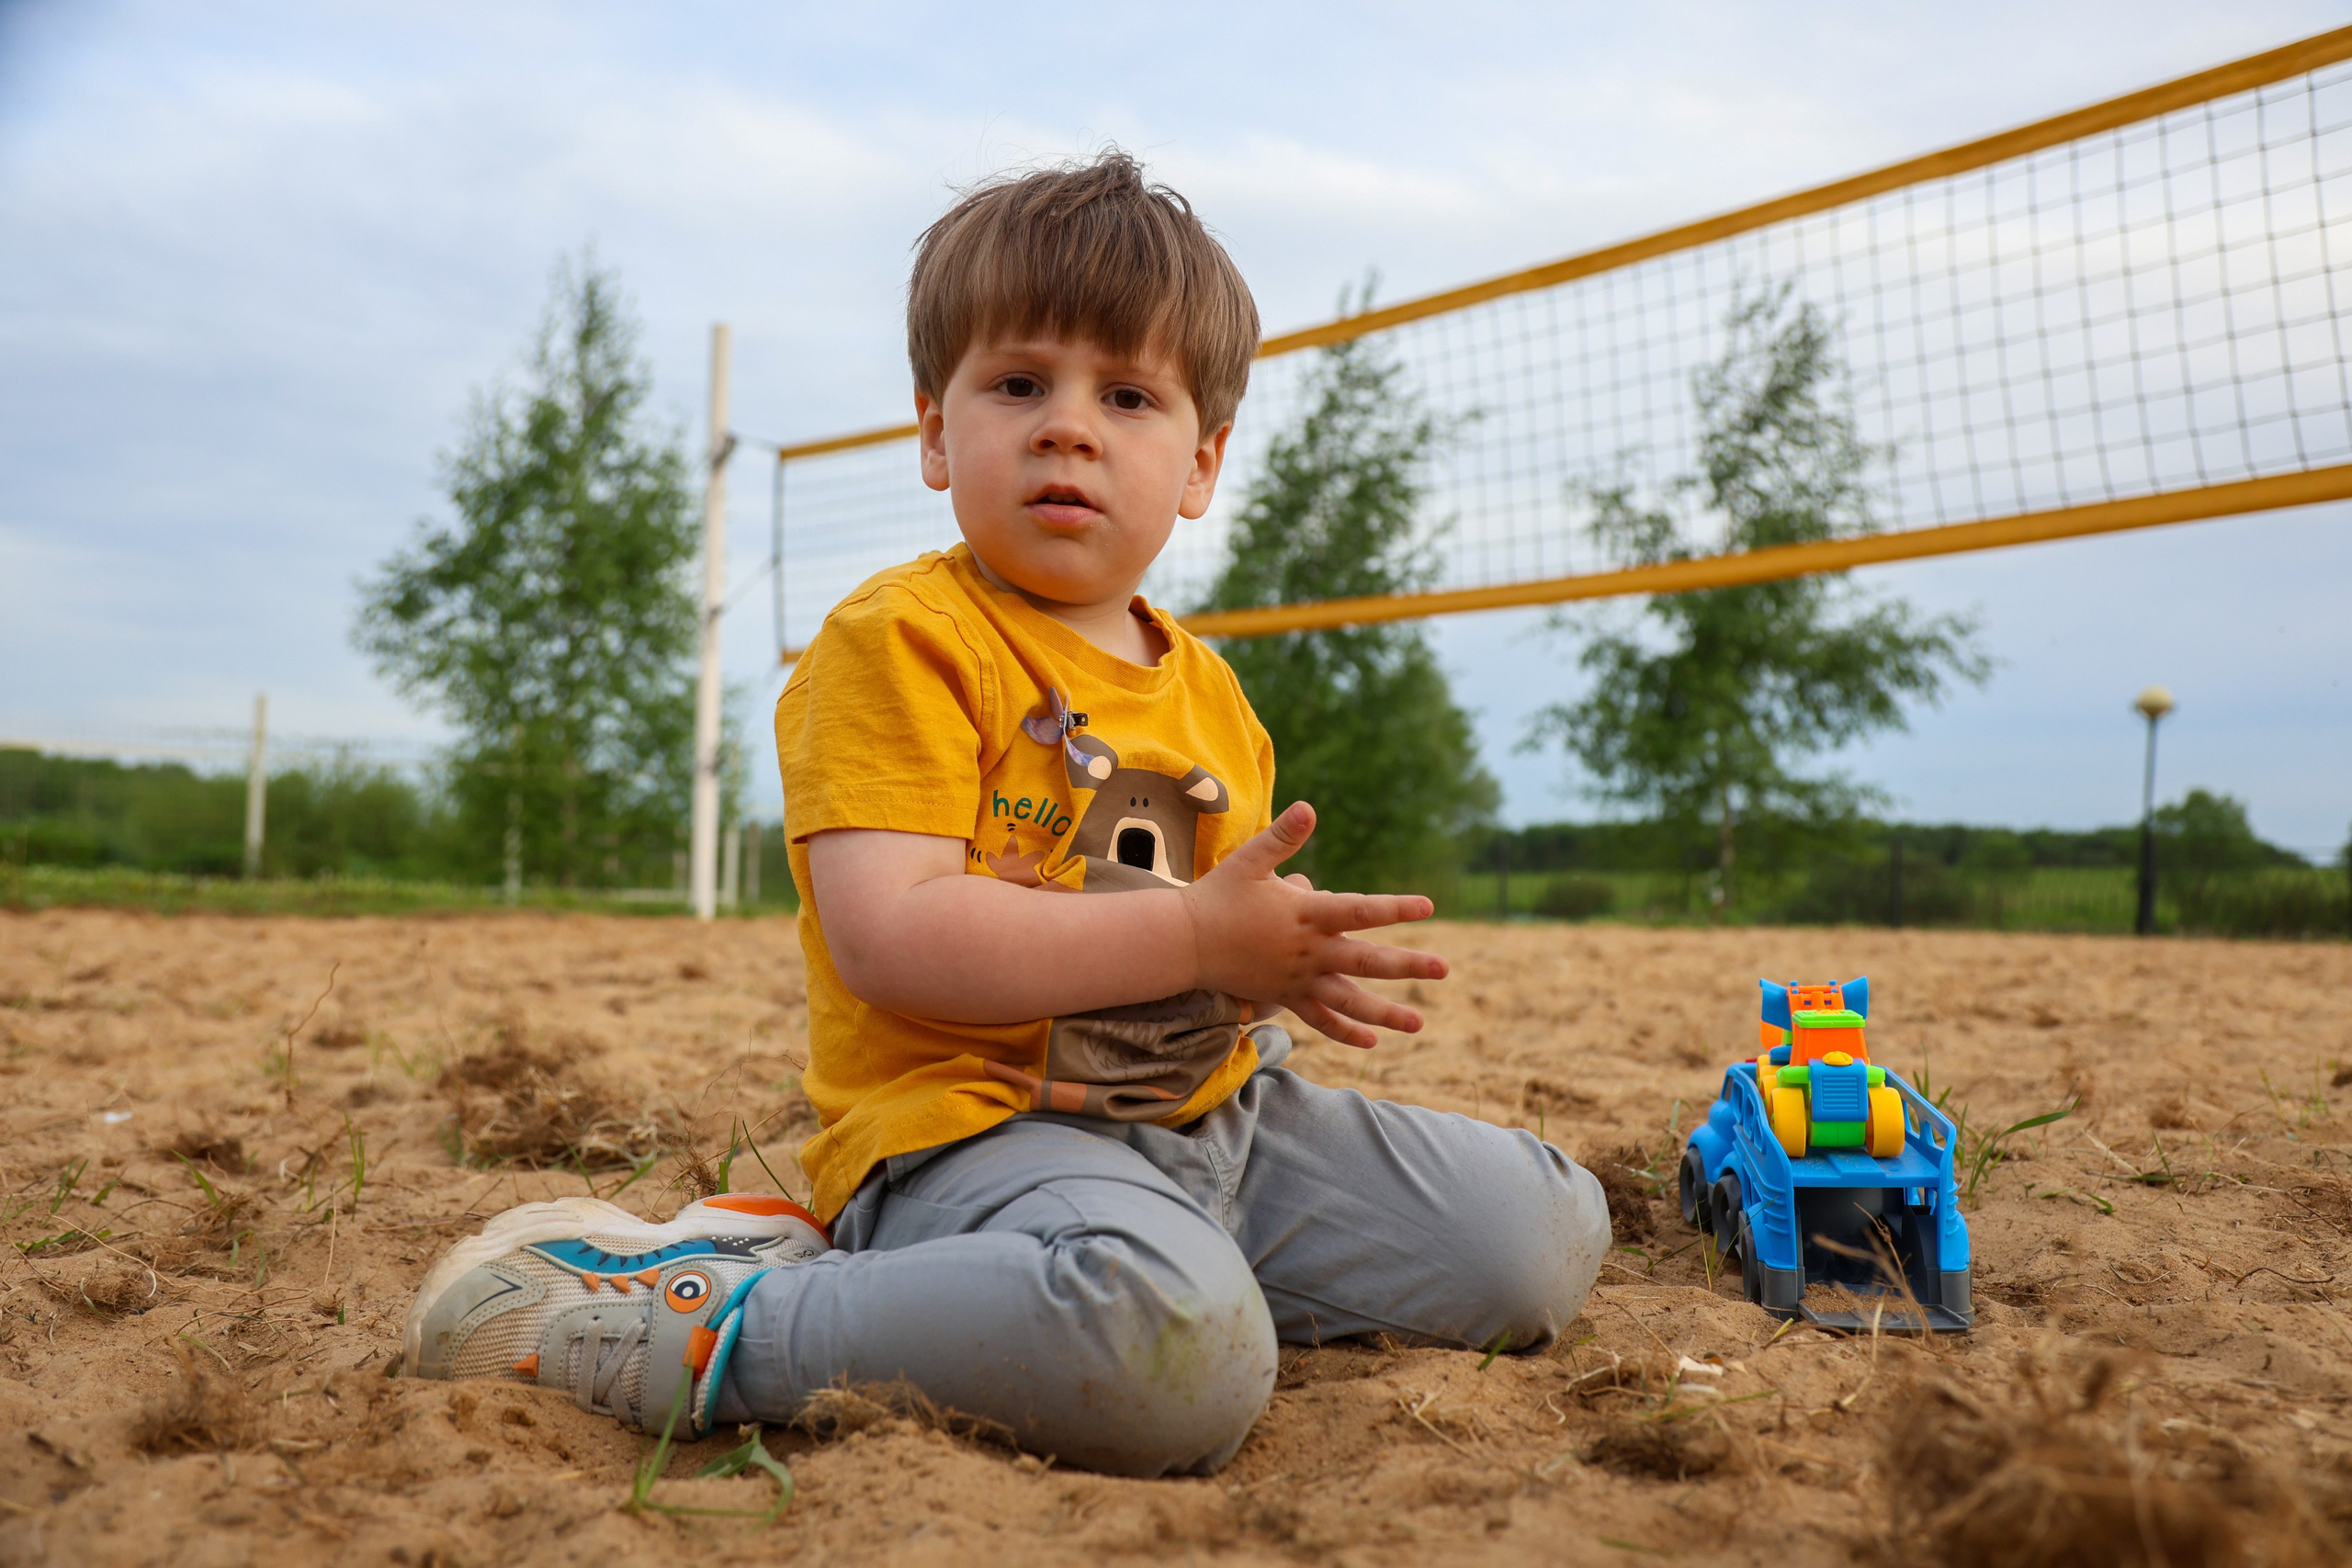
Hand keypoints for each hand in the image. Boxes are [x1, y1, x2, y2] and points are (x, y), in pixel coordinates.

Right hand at [1180, 802, 1447, 1048]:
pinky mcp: (1285, 997)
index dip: (1394, 908)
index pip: (1359, 910)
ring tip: (1418, 1025)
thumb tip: (1309, 807)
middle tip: (1444, 969)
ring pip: (1349, 1001)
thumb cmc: (1218, 895)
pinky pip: (1320, 1020)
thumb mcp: (1250, 860)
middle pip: (1366, 962)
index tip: (1428, 907)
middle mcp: (1308, 951)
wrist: (1184, 942)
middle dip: (1407, 966)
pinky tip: (1372, 1042)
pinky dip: (1345, 1031)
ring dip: (1385, 1013)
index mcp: (1305, 915)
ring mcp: (1298, 979)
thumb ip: (1283, 836)